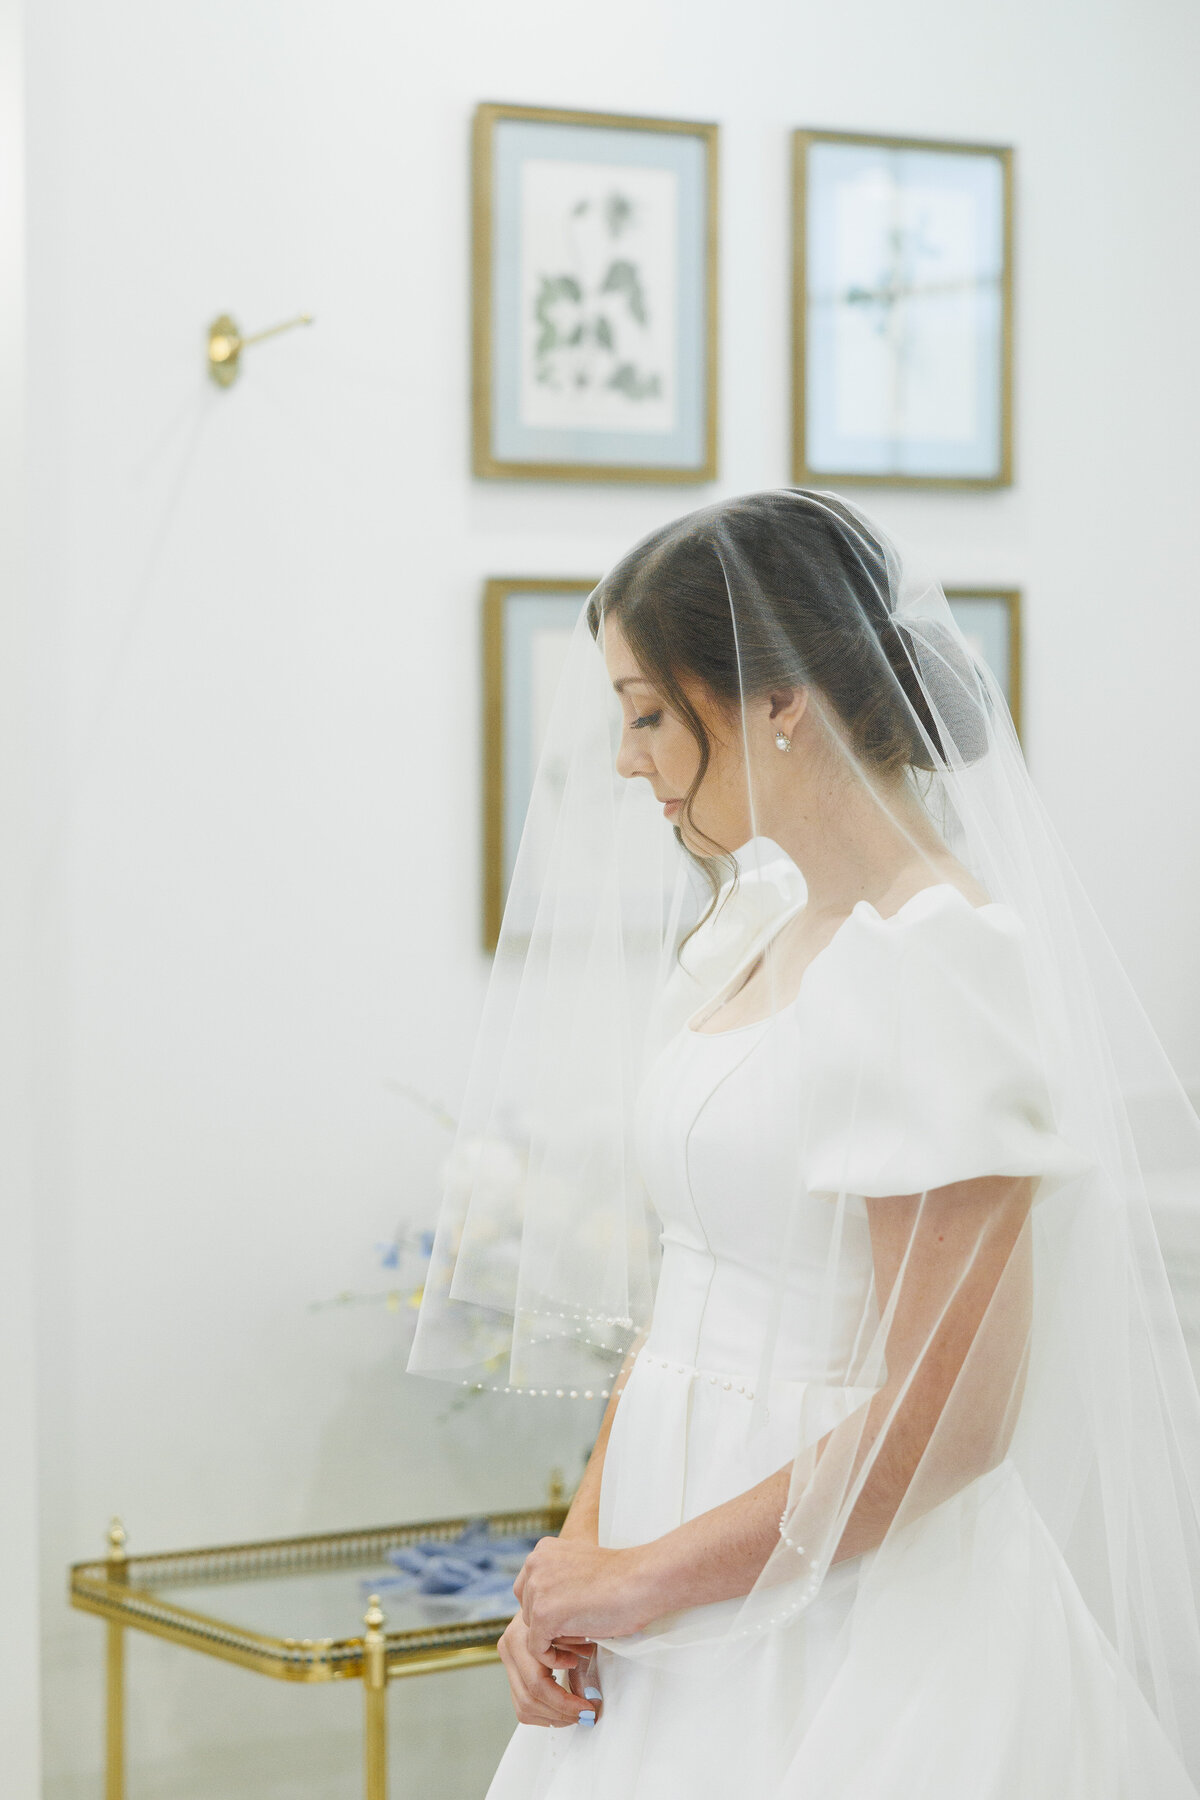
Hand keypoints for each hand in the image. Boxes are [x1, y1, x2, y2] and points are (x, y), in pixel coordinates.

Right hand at [497, 1612, 600, 1728]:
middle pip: (530, 1699)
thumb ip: (578, 1652)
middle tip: (584, 1715)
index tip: (587, 1707)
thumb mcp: (575, 1623)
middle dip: (560, 1713)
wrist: (552, 1590)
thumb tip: (591, 1694)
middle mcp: (509, 1646)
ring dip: (553, 1716)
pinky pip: (522, 1703)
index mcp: (521, 1635)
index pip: (538, 1684)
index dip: (564, 1702)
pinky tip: (562, 1708)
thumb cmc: (569, 1602)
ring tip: (576, 1713)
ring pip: (524, 1707)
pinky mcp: (511, 1667)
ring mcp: (508, 1657)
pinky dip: (544, 1713)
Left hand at [513, 1537, 657, 1664]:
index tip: (572, 1620)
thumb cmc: (622, 1577)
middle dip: (550, 1626)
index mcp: (543, 1550)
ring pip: (532, 1630)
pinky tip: (575, 1656)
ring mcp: (537, 1589)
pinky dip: (554, 1659)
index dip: (549, 1609)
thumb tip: (551, 1607)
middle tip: (578, 1636)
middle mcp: (535, 1564)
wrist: (642, 1580)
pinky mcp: (544, 1614)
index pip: (529, 1590)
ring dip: (556, 1641)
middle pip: (528, 1610)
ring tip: (583, 1643)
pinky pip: (537, 1648)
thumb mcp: (579, 1568)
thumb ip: (559, 1579)